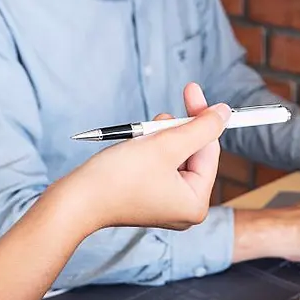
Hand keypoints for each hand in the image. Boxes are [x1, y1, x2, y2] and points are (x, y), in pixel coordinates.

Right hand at [50, 83, 228, 236]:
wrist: (75, 201)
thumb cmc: (117, 177)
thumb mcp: (165, 145)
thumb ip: (200, 128)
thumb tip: (225, 113)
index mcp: (195, 204)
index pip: (208, 150)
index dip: (200, 119)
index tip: (193, 90)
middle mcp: (185, 208)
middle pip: (193, 154)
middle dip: (175, 131)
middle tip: (159, 119)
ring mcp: (166, 204)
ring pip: (175, 156)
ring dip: (160, 138)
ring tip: (141, 138)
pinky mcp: (148, 197)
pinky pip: (160, 166)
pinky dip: (150, 150)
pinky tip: (135, 147)